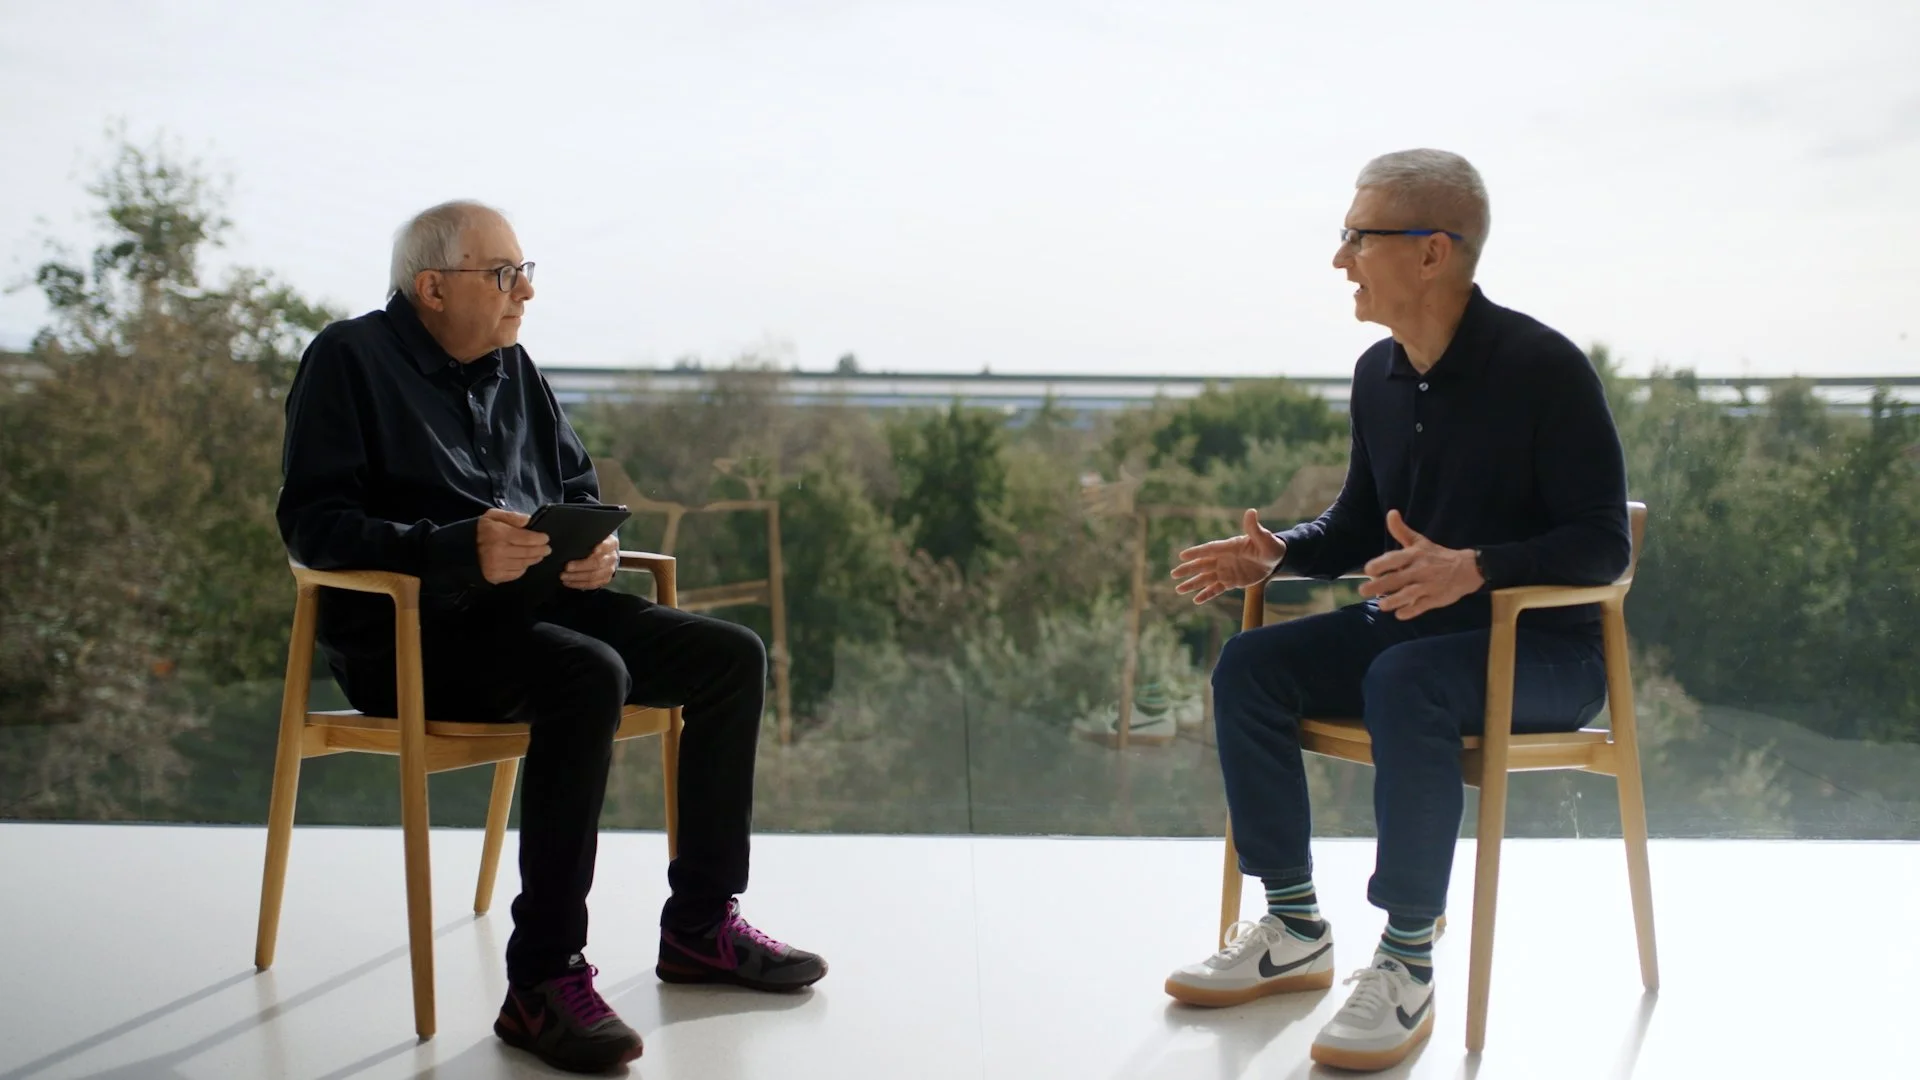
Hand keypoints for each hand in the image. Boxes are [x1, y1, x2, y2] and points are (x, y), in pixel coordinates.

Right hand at [477, 509, 549, 584]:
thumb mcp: (493, 516)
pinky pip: (516, 573)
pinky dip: (523, 568)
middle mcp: (499, 552)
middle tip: (547, 549)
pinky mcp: (496, 576)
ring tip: (539, 555)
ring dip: (534, 559)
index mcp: (499, 534)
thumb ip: (511, 516)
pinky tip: (525, 563)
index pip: (526, 538)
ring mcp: (497, 566)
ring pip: (523, 564)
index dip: (539, 539)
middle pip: (527, 552)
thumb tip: (528, 520)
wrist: (465, 549)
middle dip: (540, 550)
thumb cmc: (482, 531)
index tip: (546, 538)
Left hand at [561, 534, 618, 590]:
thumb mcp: (593, 536)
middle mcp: (612, 557)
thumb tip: (567, 538)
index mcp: (611, 543)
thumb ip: (585, 536)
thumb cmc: (594, 542)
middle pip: (598, 563)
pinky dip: (579, 584)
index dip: (598, 549)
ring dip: (577, 577)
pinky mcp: (605, 579)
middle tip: (567, 566)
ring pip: (594, 576)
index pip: (605, 546)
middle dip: (580, 566)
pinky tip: (568, 582)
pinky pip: (592, 584)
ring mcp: (609, 570)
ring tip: (563, 576)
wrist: (605, 553)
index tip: (586, 550)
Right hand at [1170, 508, 1286, 604]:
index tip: (1183, 556)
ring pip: (1206, 578)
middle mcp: (1223, 559)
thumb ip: (1254, 528)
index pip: (1210, 550)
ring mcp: (1226, 571)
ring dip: (1193, 584)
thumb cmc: (1270, 546)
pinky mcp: (1231, 582)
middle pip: (1202, 565)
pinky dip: (1206, 594)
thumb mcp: (1264, 538)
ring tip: (1178, 589)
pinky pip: (1216, 589)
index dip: (1197, 552)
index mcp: (1229, 547)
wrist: (1274, 559)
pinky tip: (1196, 600)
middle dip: (1188, 569)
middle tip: (1174, 574)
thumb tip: (1251, 511)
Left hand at [1357, 510, 1483, 619]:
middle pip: (1397, 578)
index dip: (1381, 564)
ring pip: (1409, 594)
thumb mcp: (1420, 541)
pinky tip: (1400, 615)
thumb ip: (1401, 530)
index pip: (1395, 559)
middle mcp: (1420, 570)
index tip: (1368, 570)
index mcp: (1415, 555)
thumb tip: (1391, 513)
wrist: (1467, 568)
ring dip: (1394, 601)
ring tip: (1381, 605)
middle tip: (1362, 590)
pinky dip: (1411, 611)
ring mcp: (1429, 585)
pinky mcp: (1436, 599)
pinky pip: (1422, 606)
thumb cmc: (1437, 555)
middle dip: (1379, 586)